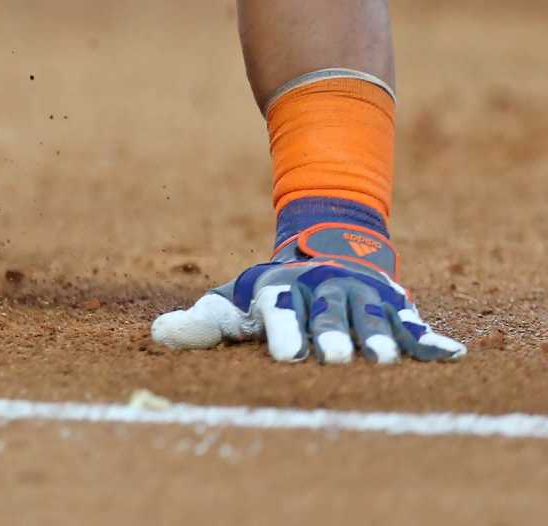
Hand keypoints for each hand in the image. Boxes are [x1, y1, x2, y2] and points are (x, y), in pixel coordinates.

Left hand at [153, 221, 463, 364]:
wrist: (323, 246)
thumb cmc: (269, 292)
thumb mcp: (232, 300)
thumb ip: (200, 323)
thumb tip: (156, 335)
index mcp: (281, 288)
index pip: (280, 310)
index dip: (284, 332)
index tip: (287, 357)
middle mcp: (324, 289)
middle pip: (329, 314)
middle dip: (333, 336)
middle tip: (338, 359)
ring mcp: (362, 295)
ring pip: (373, 316)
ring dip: (379, 338)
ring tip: (385, 362)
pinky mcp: (395, 306)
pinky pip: (415, 323)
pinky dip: (431, 339)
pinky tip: (452, 355)